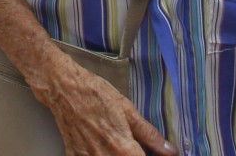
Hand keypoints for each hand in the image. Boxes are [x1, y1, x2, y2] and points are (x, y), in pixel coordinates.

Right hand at [41, 65, 175, 155]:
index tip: (150, 154)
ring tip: (117, 145)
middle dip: (132, 155)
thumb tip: (171, 151)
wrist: (63, 87)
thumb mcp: (127, 110)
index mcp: (123, 150)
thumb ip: (150, 135)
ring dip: (116, 154)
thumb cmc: (96, 94)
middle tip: (132, 145)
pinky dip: (98, 154)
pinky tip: (101, 146)